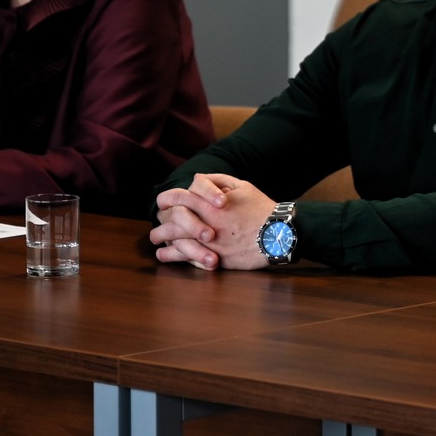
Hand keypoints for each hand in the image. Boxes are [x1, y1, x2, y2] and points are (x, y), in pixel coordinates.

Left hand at [150, 172, 276, 269]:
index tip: (163, 203)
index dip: (168, 199)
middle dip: (161, 221)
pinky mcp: (214, 257)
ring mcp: (208, 240)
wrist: (278, 234)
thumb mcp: (243, 186)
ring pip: (175, 239)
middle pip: (172, 219)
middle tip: (157, 223)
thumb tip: (197, 178)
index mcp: (211, 203)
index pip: (179, 197)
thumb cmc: (261, 209)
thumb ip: (218, 180)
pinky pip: (185, 257)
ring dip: (162, 238)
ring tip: (156, 240)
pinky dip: (171, 256)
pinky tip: (164, 255)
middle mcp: (206, 221)